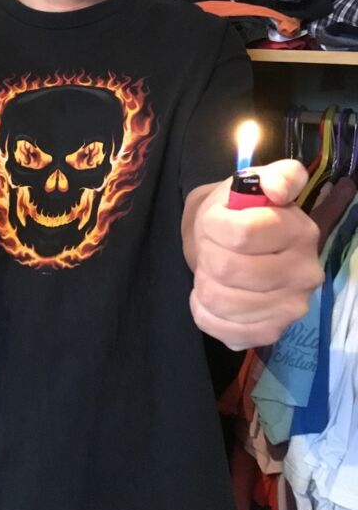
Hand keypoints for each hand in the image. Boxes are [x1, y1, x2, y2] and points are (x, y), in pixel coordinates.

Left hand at [187, 159, 323, 349]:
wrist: (233, 243)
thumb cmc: (240, 210)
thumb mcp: (252, 182)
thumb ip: (273, 176)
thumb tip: (276, 189)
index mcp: (300, 231)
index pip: (240, 234)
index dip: (213, 225)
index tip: (214, 221)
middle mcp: (305, 274)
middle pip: (226, 268)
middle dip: (206, 253)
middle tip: (212, 247)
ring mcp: (290, 308)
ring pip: (219, 300)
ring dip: (203, 282)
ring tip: (212, 270)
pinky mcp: (270, 332)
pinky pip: (220, 329)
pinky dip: (203, 312)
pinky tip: (211, 297)